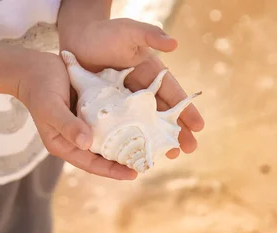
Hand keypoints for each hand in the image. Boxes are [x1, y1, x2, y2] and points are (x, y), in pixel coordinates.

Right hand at [17, 50, 136, 179]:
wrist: (33, 67)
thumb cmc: (39, 88)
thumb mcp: (51, 108)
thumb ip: (67, 125)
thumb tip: (86, 144)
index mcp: (64, 145)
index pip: (91, 164)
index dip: (112, 171)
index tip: (133, 174)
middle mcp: (76, 139)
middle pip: (102, 156)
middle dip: (123, 162)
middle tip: (147, 163)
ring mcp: (84, 126)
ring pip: (108, 141)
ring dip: (126, 144)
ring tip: (147, 147)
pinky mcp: (90, 112)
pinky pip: (109, 123)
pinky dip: (122, 125)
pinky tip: (140, 124)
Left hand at [59, 18, 204, 158]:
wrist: (77, 41)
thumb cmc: (105, 33)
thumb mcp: (129, 31)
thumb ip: (150, 35)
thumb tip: (174, 44)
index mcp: (152, 74)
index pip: (172, 94)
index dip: (186, 110)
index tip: (199, 127)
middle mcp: (142, 91)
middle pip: (162, 114)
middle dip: (176, 132)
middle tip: (189, 150)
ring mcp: (126, 103)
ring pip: (145, 125)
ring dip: (156, 140)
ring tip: (168, 157)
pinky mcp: (109, 110)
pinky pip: (122, 127)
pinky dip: (130, 140)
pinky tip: (136, 154)